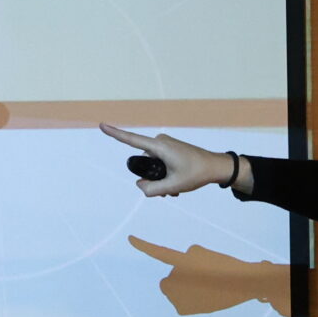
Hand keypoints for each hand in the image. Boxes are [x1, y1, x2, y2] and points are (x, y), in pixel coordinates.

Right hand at [101, 123, 239, 197]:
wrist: (215, 166)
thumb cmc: (196, 174)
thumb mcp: (173, 187)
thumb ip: (152, 190)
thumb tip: (140, 186)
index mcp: (159, 147)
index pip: (132, 140)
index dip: (115, 133)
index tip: (102, 125)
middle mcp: (159, 142)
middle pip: (143, 163)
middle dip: (151, 179)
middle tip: (169, 191)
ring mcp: (164, 144)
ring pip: (151, 165)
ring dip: (159, 179)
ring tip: (174, 188)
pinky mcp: (169, 148)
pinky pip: (158, 162)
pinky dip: (164, 174)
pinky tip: (175, 184)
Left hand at [129, 236, 293, 316]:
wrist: (240, 284)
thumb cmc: (223, 266)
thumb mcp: (202, 253)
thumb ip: (185, 259)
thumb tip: (180, 275)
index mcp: (180, 260)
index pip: (157, 252)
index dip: (142, 245)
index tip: (129, 238)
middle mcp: (174, 278)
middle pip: (172, 275)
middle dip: (181, 275)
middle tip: (202, 275)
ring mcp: (176, 295)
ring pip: (177, 288)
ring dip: (187, 286)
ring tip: (206, 285)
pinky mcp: (181, 309)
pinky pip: (182, 301)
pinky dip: (190, 299)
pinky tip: (203, 296)